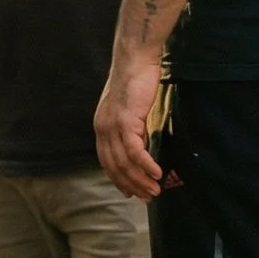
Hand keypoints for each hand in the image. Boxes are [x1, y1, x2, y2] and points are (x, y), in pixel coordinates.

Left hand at [94, 50, 162, 201]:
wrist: (135, 60)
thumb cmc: (136, 81)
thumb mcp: (128, 108)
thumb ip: (130, 126)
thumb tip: (141, 142)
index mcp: (101, 127)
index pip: (107, 161)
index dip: (118, 179)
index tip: (131, 192)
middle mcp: (102, 129)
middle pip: (115, 167)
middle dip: (132, 185)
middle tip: (149, 197)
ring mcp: (112, 126)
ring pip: (125, 162)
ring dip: (141, 180)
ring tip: (156, 190)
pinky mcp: (125, 121)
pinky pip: (135, 151)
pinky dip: (146, 165)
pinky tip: (157, 174)